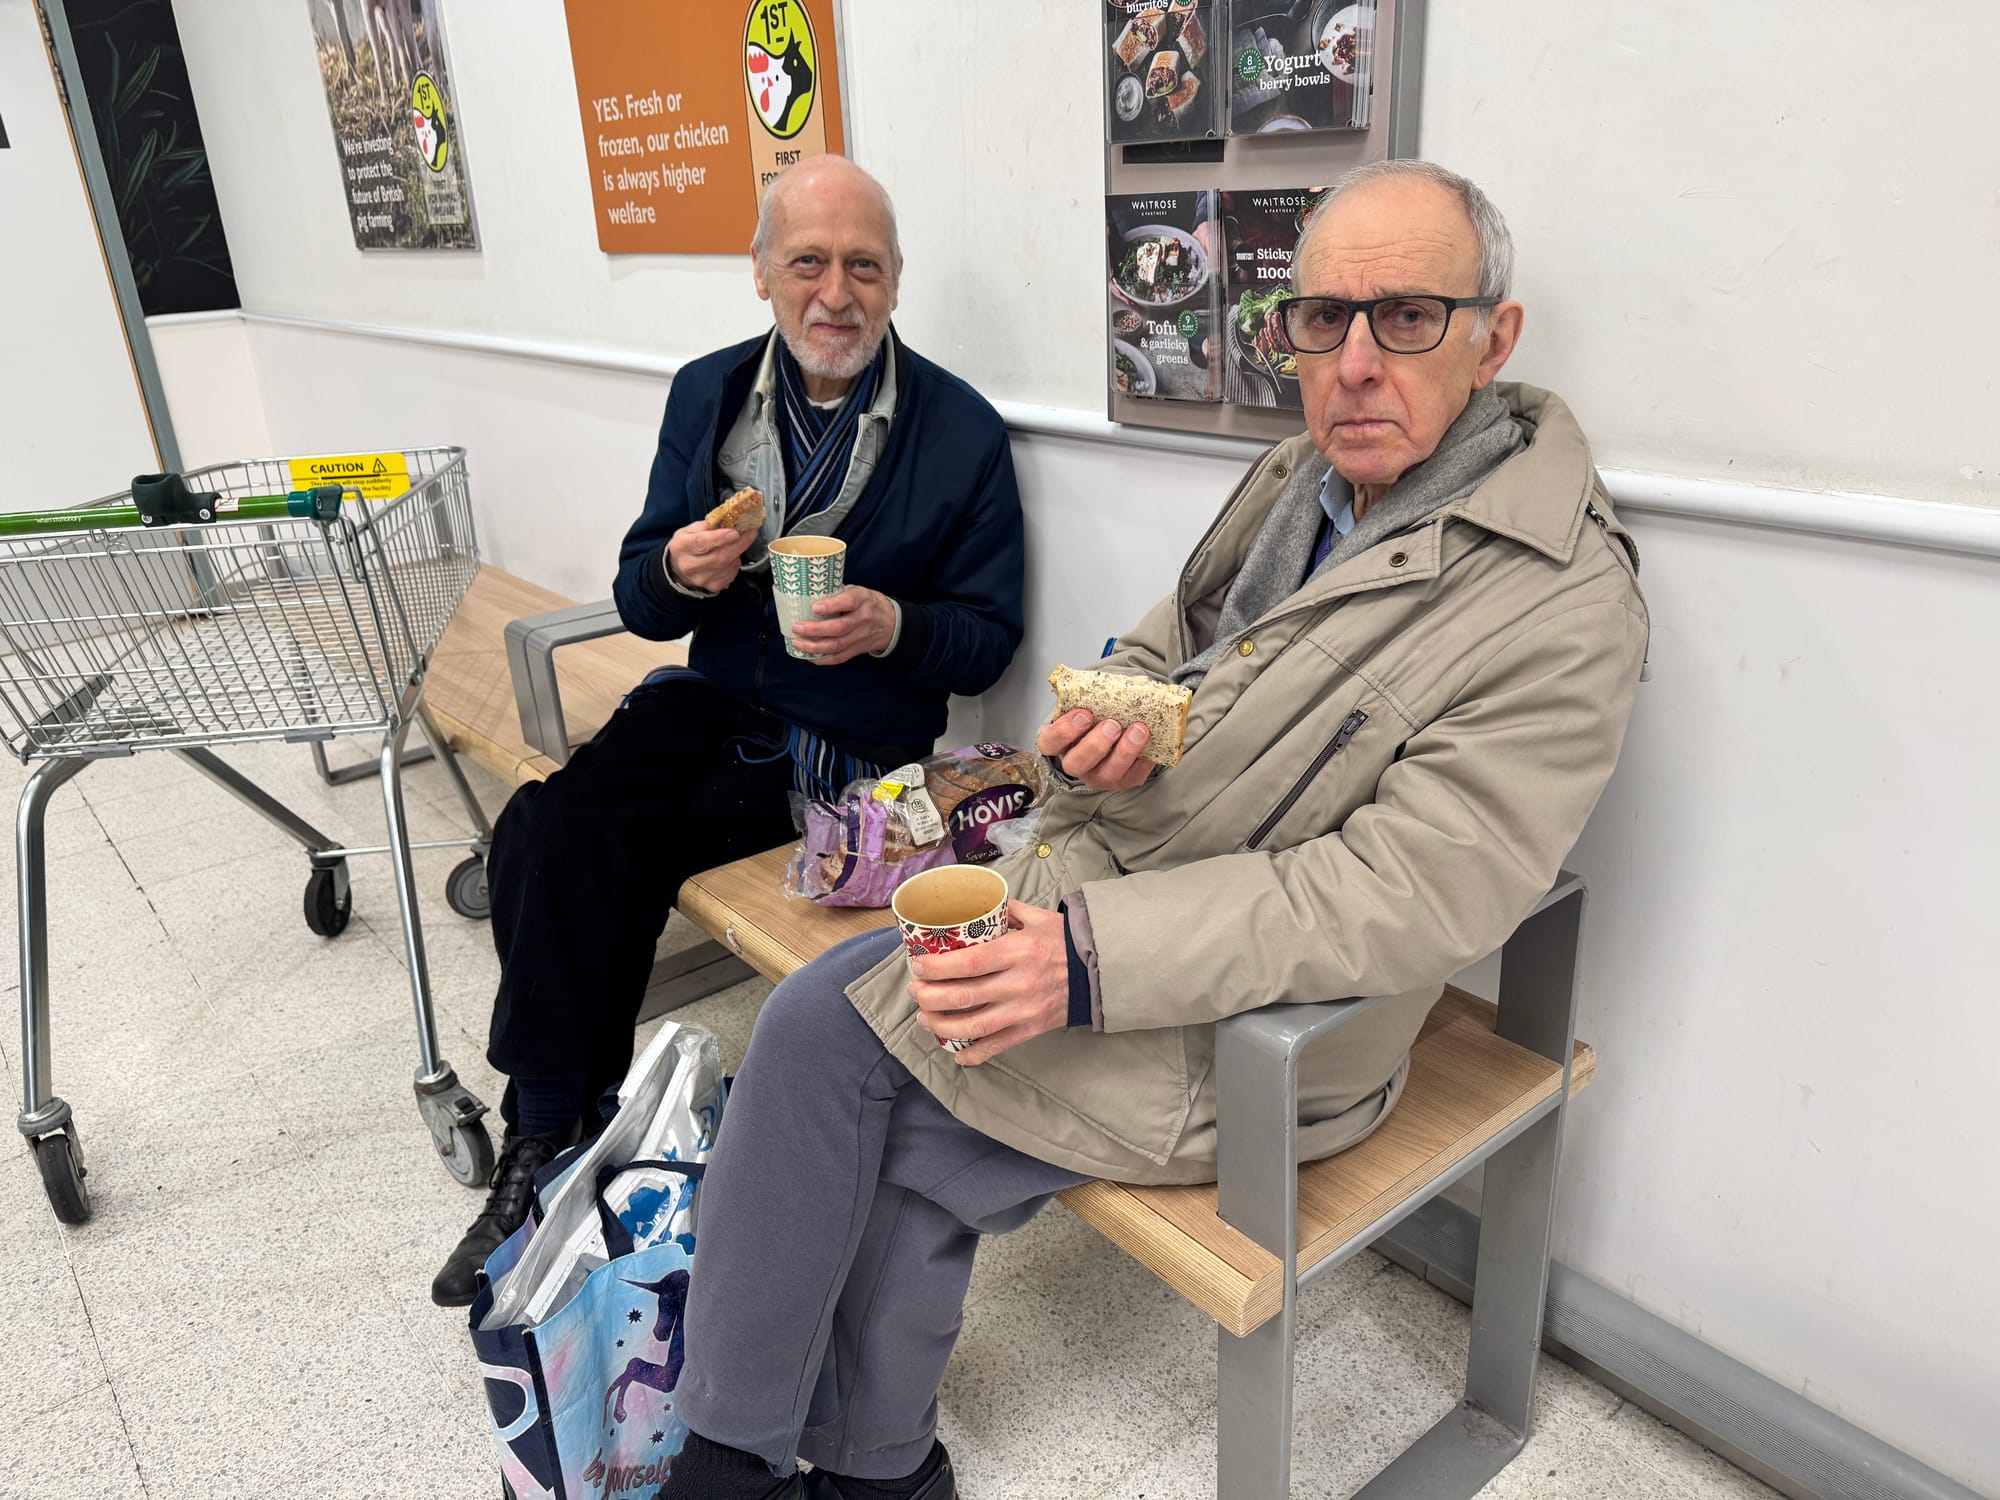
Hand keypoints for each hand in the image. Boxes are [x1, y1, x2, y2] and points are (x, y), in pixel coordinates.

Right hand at [667, 521, 755, 593]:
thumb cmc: (688, 545)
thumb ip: (710, 524)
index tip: (735, 532)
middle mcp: (689, 565)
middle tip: (750, 533)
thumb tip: (731, 519)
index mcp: (682, 546)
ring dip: (738, 553)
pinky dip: (735, 563)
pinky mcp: (712, 586)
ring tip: (736, 544)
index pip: (701, 542)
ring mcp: (701, 578)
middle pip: (720, 557)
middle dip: (739, 544)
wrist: (679, 568)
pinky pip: (732, 573)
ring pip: (729, 565)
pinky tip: (731, 557)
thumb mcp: (691, 529)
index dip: (720, 538)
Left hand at [789, 586, 897, 665]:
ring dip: (814, 646)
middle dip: (815, 630)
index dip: (831, 606)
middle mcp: (863, 618)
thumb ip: (837, 594)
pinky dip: (822, 659)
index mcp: (863, 599)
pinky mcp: (858, 649)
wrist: (891, 622)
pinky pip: (839, 657)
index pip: (849, 601)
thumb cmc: (867, 603)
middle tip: (797, 627)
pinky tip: (808, 656)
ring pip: (837, 645)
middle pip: (839, 627)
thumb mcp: (857, 591)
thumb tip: (807, 595)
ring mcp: (861, 636)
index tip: (814, 607)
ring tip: (797, 643)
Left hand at [907, 903, 1071, 1065]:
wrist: (1101, 970)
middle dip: (930, 996)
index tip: (918, 966)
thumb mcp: (1036, 917)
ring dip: (942, 1025)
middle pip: (964, 996)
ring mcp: (1025, 1009)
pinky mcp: (1031, 1029)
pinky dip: (973, 1053)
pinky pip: (997, 1046)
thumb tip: (974, 903)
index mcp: (1018, 951)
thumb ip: (1004, 910)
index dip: (938, 967)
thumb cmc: (1064, 941)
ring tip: (925, 1018)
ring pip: (974, 1025)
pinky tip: (956, 1052)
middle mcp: (1019, 982)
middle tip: (915, 991)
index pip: (969, 962)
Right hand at [1036, 709, 1155, 792]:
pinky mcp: (1125, 781)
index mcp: (1061, 743)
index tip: (1084, 713)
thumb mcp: (1087, 706)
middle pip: (1077, 763)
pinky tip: (1151, 741)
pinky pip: (1134, 774)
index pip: (1049, 742)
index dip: (1064, 730)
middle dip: (1095, 744)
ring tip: (1138, 730)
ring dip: (1124, 751)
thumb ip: (1091, 697)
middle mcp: (1077, 764)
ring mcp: (1100, 776)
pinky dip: (1144, 758)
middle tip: (1111, 725)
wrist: (1117, 734)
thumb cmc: (1097, 717)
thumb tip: (1111, 683)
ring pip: (1107, 773)